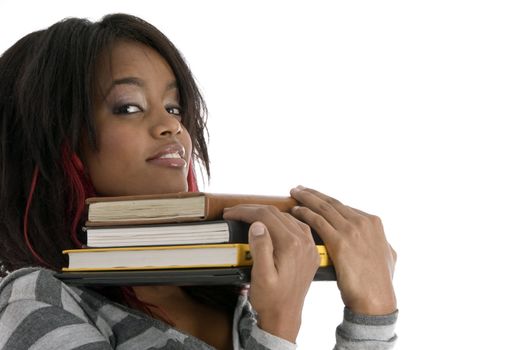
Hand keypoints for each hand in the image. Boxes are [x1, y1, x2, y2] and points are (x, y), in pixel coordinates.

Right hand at [223, 205, 319, 341]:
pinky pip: (298, 226)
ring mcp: (309, 246)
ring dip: (267, 213)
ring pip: (287, 217)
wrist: (285, 316)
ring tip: (248, 215)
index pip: (266, 216)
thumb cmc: (271, 300)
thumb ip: (260, 247)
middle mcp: (304, 242)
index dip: (245, 211)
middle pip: (276, 214)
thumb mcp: (261, 275)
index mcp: (291, 245)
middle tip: (234, 213)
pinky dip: (283, 220)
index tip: (230, 214)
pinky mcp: (309, 251)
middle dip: (252, 210)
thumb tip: (257, 224)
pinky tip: (274, 222)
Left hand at [290, 186, 396, 314]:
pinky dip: (304, 213)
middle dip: (313, 194)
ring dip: (305, 198)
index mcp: (373, 222)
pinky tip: (295, 211)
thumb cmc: (380, 282)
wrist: (376, 299)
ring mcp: (351, 230)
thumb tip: (379, 239)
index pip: (343, 206)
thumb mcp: (388, 256)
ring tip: (294, 193)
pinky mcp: (340, 241)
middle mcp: (362, 222)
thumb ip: (380, 242)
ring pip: (323, 208)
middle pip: (331, 202)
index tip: (314, 197)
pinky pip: (317, 221)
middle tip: (298, 188)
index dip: (326, 200)